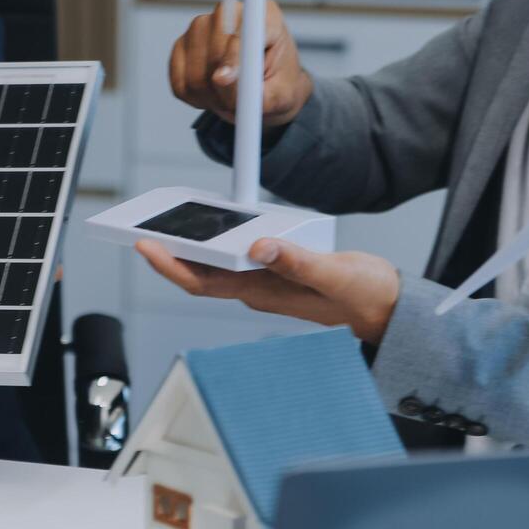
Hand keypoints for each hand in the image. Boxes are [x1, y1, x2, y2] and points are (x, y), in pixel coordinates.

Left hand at [136, 238, 400, 344]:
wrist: (387, 307)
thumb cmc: (364, 294)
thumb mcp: (334, 272)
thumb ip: (297, 261)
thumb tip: (258, 247)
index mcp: (263, 292)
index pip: (203, 282)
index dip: (170, 266)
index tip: (144, 246)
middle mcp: (257, 290)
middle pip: (200, 274)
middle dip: (168, 253)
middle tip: (141, 225)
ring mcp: (265, 283)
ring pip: (216, 266)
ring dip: (190, 247)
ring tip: (165, 221)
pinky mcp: (276, 272)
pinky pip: (236, 258)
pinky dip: (218, 241)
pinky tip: (212, 223)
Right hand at [168, 0, 312, 127]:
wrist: (267, 89)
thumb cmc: (279, 87)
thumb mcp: (281, 96)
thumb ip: (256, 89)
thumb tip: (221, 79)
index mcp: (265, 16)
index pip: (240, 30)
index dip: (230, 57)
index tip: (224, 80)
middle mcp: (230, 13)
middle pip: (213, 51)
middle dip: (223, 88)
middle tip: (237, 104)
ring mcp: (202, 26)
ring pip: (193, 72)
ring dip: (210, 97)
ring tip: (229, 99)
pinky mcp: (182, 45)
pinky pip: (179, 82)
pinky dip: (194, 98)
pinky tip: (212, 96)